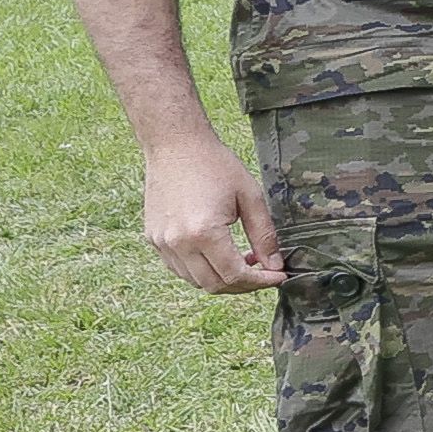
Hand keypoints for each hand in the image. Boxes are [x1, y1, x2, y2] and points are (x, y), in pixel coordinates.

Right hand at [143, 134, 281, 292]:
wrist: (175, 146)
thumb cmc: (216, 166)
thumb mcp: (250, 197)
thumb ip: (264, 236)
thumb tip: (275, 265)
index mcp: (203, 233)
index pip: (235, 275)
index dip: (261, 281)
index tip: (279, 275)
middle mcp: (178, 244)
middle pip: (214, 285)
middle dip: (244, 286)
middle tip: (264, 272)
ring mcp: (162, 244)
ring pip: (195, 281)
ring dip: (222, 279)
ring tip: (244, 260)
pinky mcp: (153, 240)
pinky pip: (180, 269)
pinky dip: (202, 271)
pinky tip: (220, 254)